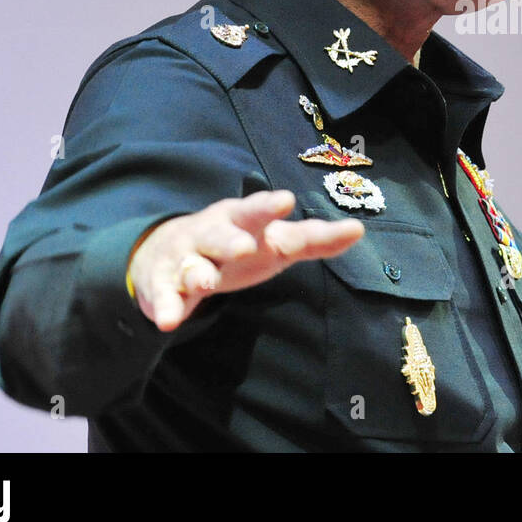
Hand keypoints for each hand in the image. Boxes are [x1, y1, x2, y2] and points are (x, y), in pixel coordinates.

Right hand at [128, 190, 362, 331]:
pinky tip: (169, 320)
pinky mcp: (163, 284)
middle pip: (221, 233)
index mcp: (241, 219)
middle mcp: (212, 233)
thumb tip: (358, 231)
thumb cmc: (237, 245)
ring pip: (191, 264)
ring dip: (197, 272)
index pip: (257, 211)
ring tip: (205, 281)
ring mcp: (185, 257)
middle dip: (231, 239)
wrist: (166, 251)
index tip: (285, 201)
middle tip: (245, 246)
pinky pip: (164, 295)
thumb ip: (314, 239)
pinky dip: (166, 307)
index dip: (269, 206)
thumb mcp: (274, 240)